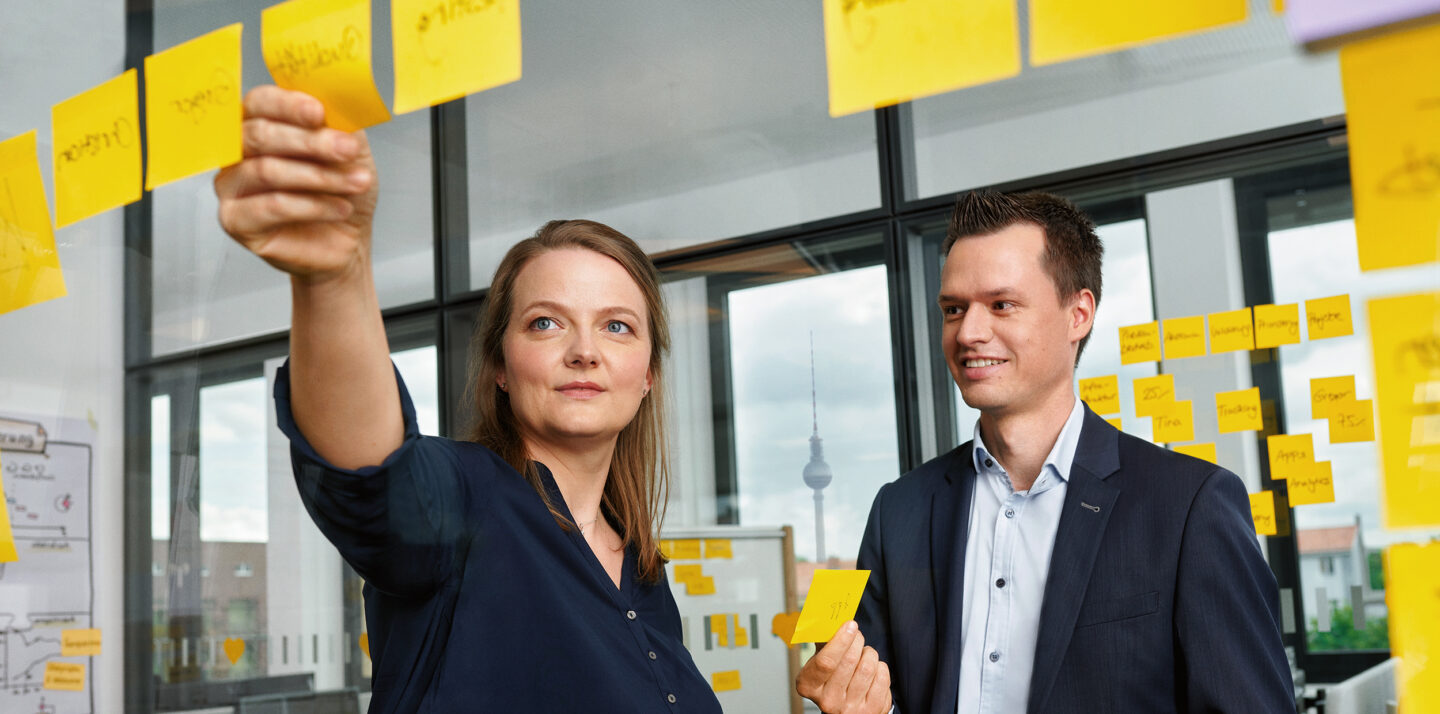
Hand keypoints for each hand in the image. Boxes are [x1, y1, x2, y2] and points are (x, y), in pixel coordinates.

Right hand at [214, 85, 377, 282]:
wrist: (348, 239)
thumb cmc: (341, 191)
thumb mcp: (350, 150)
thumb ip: (338, 122)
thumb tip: (335, 98)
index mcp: (260, 124)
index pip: (259, 102)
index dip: (287, 105)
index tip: (319, 112)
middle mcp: (237, 152)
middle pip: (259, 135)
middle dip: (311, 142)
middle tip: (348, 150)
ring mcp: (231, 187)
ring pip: (266, 171)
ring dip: (320, 176)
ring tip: (357, 183)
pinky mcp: (235, 220)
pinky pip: (270, 206)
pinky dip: (312, 206)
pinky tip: (340, 208)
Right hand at [795, 621, 892, 713]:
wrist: (844, 710)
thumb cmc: (831, 680)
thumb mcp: (818, 664)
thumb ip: (823, 644)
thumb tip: (831, 620)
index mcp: (809, 685)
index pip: (826, 662)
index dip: (840, 641)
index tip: (850, 625)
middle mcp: (828, 701)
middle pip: (849, 661)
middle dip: (857, 641)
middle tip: (857, 634)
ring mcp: (850, 708)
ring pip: (867, 667)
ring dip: (869, 654)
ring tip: (864, 654)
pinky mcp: (872, 710)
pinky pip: (882, 677)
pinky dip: (880, 667)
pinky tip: (873, 669)